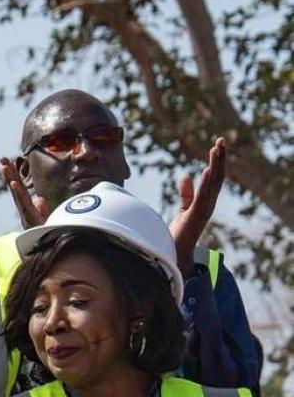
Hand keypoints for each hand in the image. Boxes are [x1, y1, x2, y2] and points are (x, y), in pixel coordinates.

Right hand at [0, 157, 47, 228]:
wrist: (46, 243)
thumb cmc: (43, 230)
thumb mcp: (42, 214)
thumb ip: (40, 204)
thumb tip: (38, 198)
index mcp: (25, 202)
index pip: (18, 184)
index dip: (13, 173)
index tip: (6, 161)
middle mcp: (22, 205)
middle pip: (14, 185)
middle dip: (9, 171)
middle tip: (2, 158)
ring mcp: (25, 210)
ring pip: (16, 192)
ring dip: (10, 178)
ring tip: (5, 167)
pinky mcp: (29, 216)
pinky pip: (23, 202)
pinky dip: (17, 192)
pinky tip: (14, 184)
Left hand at [169, 137, 226, 276]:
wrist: (175, 255)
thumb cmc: (179, 234)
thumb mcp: (183, 209)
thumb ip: (186, 193)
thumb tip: (186, 175)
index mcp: (206, 202)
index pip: (214, 178)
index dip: (217, 162)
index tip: (217, 145)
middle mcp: (208, 205)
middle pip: (217, 178)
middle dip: (219, 159)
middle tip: (221, 140)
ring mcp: (203, 211)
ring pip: (212, 184)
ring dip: (215, 166)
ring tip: (216, 149)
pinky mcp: (194, 217)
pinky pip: (202, 197)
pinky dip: (205, 184)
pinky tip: (207, 170)